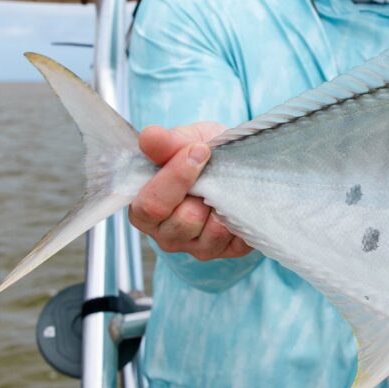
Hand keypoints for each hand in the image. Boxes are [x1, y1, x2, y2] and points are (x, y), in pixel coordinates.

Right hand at [128, 122, 251, 260]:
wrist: (235, 163)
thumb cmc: (203, 152)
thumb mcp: (185, 140)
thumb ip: (166, 143)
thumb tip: (149, 136)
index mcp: (145, 210)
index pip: (151, 205)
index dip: (175, 178)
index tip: (199, 150)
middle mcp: (168, 235)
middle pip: (185, 222)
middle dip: (204, 192)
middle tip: (213, 169)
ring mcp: (199, 247)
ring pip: (214, 232)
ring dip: (224, 203)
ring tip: (225, 184)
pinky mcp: (229, 251)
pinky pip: (239, 239)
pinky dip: (242, 215)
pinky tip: (240, 199)